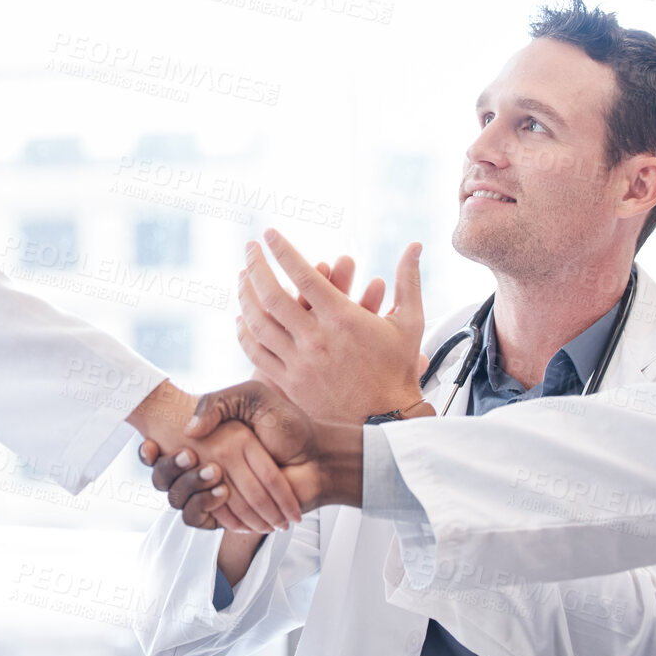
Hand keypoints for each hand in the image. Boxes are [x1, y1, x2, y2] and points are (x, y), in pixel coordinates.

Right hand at [138, 379, 365, 529]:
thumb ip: (218, 402)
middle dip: (165, 469)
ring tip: (213, 475)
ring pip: (178, 500)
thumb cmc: (288, 424)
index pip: (161, 449)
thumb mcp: (253, 397)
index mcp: (204, 441)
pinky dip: (208, 508)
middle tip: (185, 456)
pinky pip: (200, 519)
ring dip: (190, 488)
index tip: (148, 443)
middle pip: (163, 478)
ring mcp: (214, 492)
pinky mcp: (227, 515)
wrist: (318, 457)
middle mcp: (203, 467)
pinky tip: (223, 493)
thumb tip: (189, 430)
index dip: (148, 451)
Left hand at [237, 229, 426, 423]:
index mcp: (343, 319)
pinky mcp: (290, 384)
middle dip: (256, 266)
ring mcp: (299, 363)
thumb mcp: (409, 322)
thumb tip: (415, 245)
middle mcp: (316, 339)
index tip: (269, 234)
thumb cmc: (398, 370)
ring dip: (246, 296)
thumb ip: (409, 280)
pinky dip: (245, 334)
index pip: (303, 275)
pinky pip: (257, 356)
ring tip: (242, 277)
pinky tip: (240, 319)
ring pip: (259, 324)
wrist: (386, 422)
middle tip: (249, 249)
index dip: (282, 250)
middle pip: (272, 296)